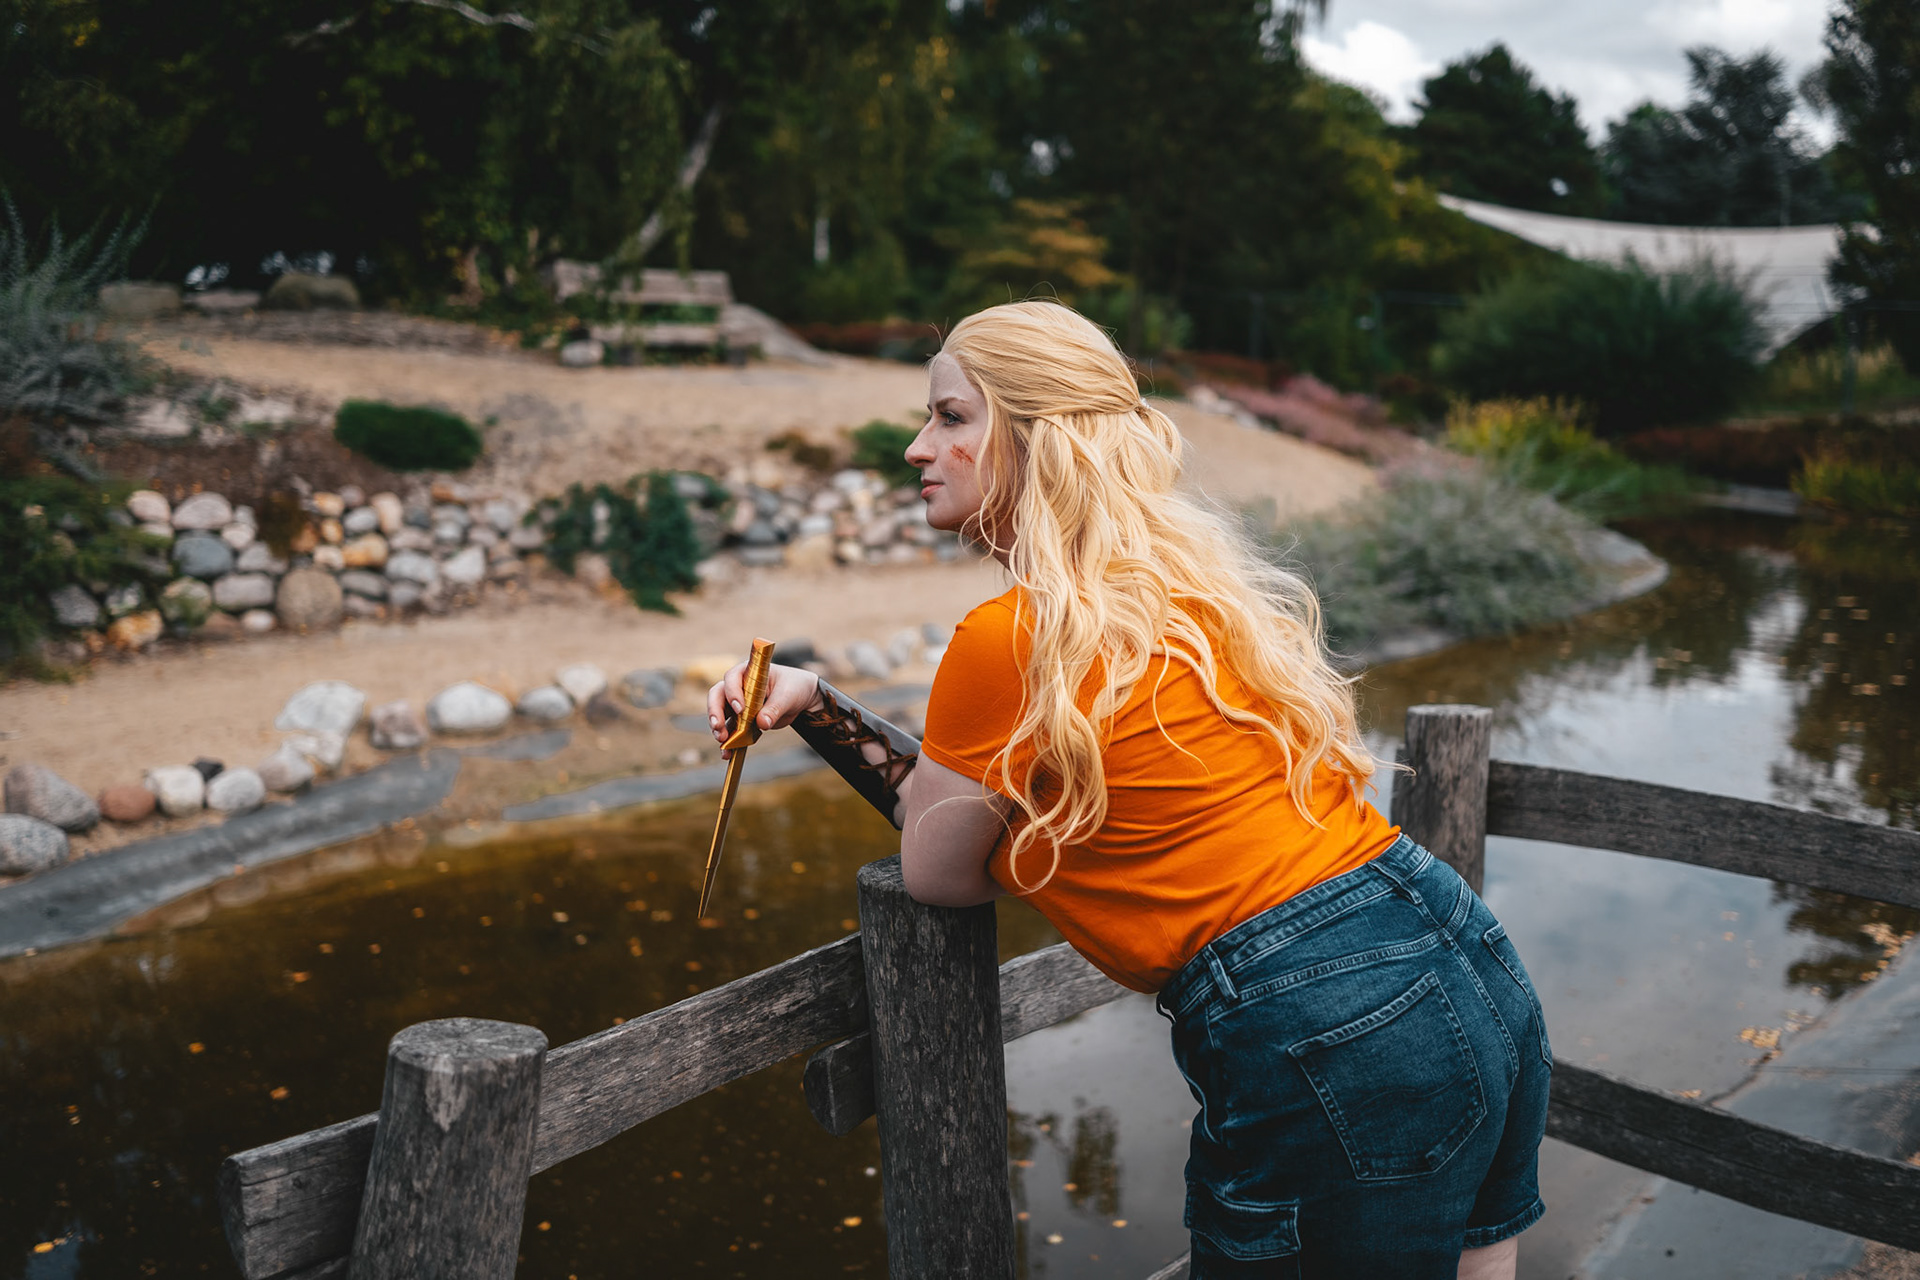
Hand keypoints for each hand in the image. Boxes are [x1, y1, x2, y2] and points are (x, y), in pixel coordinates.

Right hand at [707, 662, 822, 756]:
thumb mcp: (788, 695)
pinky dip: (729, 742)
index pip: (732, 678)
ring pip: (720, 714)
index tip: (740, 708)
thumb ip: (775, 708)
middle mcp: (738, 686)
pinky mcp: (741, 720)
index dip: (732, 692)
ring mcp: (737, 704)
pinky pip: (731, 731)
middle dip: (715, 712)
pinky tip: (728, 754)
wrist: (801, 698)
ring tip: (723, 741)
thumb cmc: (793, 687)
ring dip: (718, 728)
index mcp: (749, 672)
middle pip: (717, 696)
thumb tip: (762, 723)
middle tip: (718, 727)